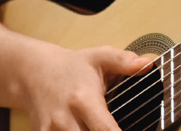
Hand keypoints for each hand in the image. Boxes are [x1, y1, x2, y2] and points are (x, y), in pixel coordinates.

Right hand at [15, 43, 150, 130]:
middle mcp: (65, 119)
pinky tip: (82, 127)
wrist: (34, 71)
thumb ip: (123, 61)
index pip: (105, 130)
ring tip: (94, 124)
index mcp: (83, 100)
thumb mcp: (98, 57)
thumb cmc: (71, 67)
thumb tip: (146, 64)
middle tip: (110, 126)